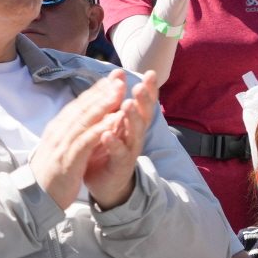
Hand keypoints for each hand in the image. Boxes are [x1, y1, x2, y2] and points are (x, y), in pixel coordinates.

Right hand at [30, 72, 132, 209]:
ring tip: (120, 91)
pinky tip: (113, 120)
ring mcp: (63, 144)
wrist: (35, 198)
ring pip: (85, 119)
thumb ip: (68, 132)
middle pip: (83, 107)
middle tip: (119, 76)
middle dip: (102, 90)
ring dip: (103, 104)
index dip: (95, 91)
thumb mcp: (59, 147)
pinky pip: (86, 141)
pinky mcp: (69, 159)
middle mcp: (60, 132)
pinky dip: (100, 128)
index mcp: (59, 128)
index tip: (111, 79)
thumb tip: (79, 119)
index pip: (79, 105)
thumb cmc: (51, 173)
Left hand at [84, 70, 161, 210]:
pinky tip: (108, 134)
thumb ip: (116, 102)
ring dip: (132, 119)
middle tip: (140, 86)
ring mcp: (129, 151)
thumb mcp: (113, 122)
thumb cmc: (109, 150)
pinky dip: (114, 144)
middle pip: (144, 116)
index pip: (144, 103)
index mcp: (133, 123)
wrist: (106, 184)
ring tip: (127, 105)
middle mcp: (135, 136)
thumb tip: (117, 75)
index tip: (151, 73)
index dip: (149, 89)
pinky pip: (119, 154)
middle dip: (144, 101)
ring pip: (135, 133)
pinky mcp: (119, 166)